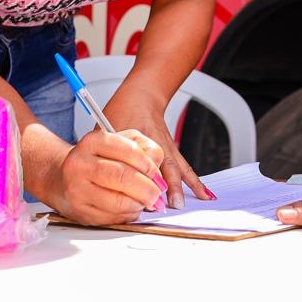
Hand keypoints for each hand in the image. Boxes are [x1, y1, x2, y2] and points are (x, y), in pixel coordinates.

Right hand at [56, 128, 166, 224]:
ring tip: (144, 201)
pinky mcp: (79, 211)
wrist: (64, 177)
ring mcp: (77, 189)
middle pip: (123, 177)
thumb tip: (158, 175)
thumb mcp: (122, 142)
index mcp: (92, 141)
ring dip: (138, 204)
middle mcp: (80, 164)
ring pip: (118, 201)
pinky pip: (112, 218)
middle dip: (147, 188)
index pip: (128, 151)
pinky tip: (129, 208)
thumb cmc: (98, 159)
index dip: (149, 165)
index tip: (157, 175)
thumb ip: (145, 150)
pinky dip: (127, 215)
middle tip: (156, 194)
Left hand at [102, 90, 212, 208]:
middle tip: (165, 206)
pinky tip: (206, 195)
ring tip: (186, 204)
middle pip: (163, 167)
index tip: (141, 194)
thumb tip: (95, 173)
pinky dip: (195, 182)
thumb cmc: (124, 109)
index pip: (142, 161)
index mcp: (139, 138)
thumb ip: (103, 149)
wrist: (142, 95)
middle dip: (164, 187)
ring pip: (177, 169)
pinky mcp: (171, 151)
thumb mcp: (107, 127)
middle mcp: (156, 144)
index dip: (141, 178)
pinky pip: (185, 169)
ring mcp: (166, 148)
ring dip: (182, 187)